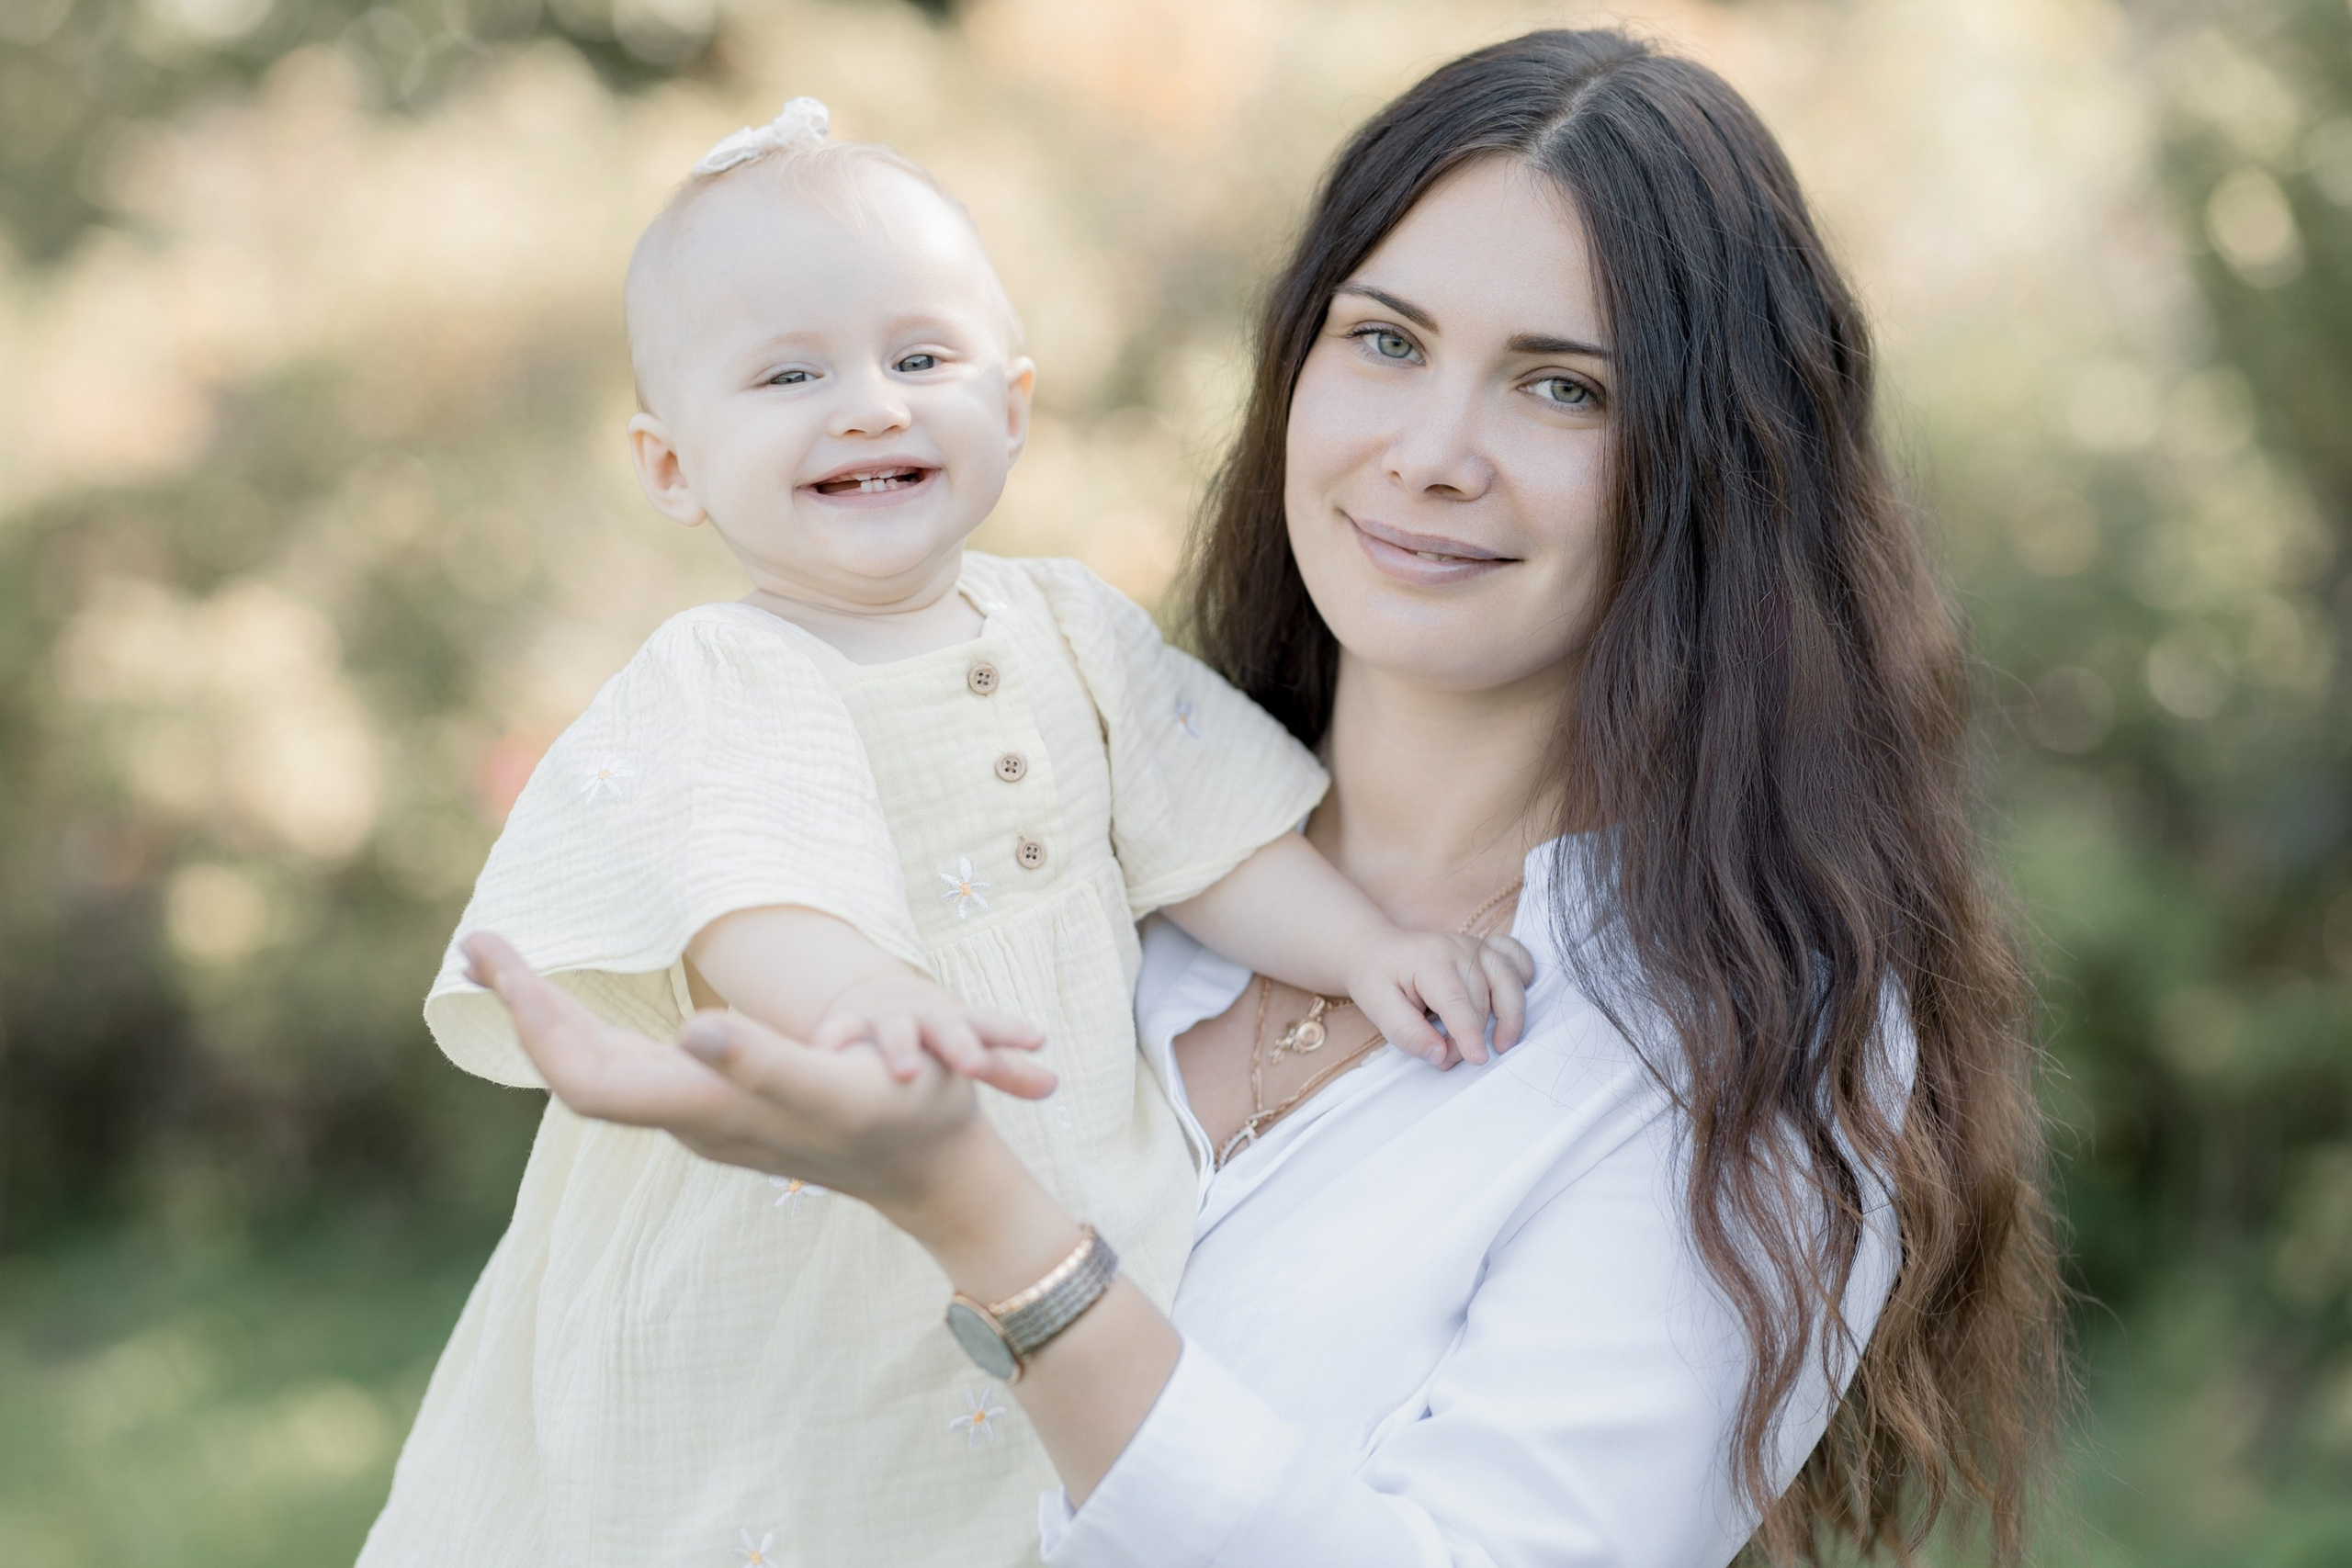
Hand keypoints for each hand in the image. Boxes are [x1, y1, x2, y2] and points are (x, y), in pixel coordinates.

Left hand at [461, 932, 991, 1211]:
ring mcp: (703, 1117)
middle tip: (480, 944)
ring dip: (551, 1019)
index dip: (536, 1021)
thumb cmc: (902, 1117)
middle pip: (580, 1071)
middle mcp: (693, 1119)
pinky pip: (629, 1068)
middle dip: (526, 1008)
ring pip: (601, 1071)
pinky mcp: (721, 1107)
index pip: (587, 1077)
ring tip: (512, 966)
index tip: (497, 959)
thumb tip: (693, 1027)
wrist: (936, 1170)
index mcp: (711, 1110)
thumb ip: (766, 1062)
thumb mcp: (843, 1084)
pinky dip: (591, 1030)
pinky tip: (582, 1005)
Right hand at [811, 974, 1055, 1099]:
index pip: (992, 1026)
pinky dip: (833, 1040)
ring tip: (907, 1072)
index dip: (1014, 1034)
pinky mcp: (847, 1027)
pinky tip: (828, 1055)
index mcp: (960, 1024)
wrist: (879, 1001)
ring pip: (894, 1028)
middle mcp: (925, 1018)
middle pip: (947, 1027)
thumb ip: (1009, 1071)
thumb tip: (1054, 1086)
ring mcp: (886, 1020)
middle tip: (973, 1063)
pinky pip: (838, 1031)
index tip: (1039, 1040)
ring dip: (901, 1046)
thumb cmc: (938, 1038)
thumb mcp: (970, 1049)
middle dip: (960, 1044)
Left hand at [1343, 928, 1535, 1067]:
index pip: (1456, 1000)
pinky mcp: (1487, 949)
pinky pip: (1518, 959)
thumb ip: (1407, 1033)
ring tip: (1500, 1043)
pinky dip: (1523, 980)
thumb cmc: (1377, 980)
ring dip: (1508, 1016)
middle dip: (1473, 1035)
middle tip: (1450, 1058)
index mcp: (1429, 960)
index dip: (1469, 1032)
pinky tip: (1512, 1004)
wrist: (1378, 950)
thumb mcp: (1377, 1009)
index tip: (1479, 1059)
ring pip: (1508, 982)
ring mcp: (1476, 945)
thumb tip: (1440, 1054)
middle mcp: (1458, 947)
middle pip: (1482, 998)